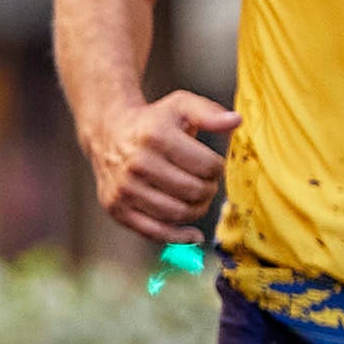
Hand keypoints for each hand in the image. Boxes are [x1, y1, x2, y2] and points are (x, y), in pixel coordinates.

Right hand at [84, 89, 240, 245]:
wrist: (108, 134)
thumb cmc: (152, 122)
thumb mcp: (180, 106)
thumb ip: (210, 113)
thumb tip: (236, 121)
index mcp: (155, 136)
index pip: (207, 167)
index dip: (218, 168)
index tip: (212, 165)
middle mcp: (137, 163)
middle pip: (195, 192)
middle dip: (208, 189)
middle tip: (205, 183)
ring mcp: (124, 188)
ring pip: (178, 214)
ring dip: (196, 210)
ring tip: (195, 198)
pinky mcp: (116, 208)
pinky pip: (155, 232)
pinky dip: (178, 237)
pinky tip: (192, 234)